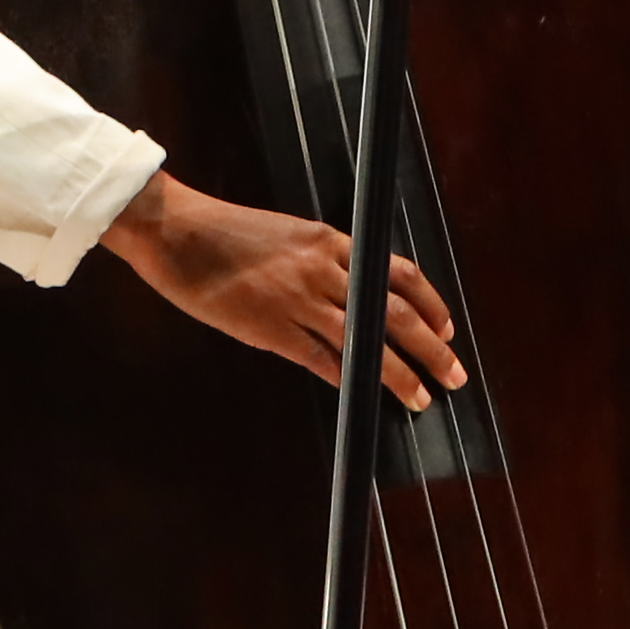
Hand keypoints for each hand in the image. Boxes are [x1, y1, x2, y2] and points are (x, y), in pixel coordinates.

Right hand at [104, 169, 464, 410]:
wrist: (176, 230)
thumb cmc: (223, 233)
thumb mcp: (285, 236)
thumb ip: (320, 262)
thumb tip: (346, 296)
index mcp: (329, 241)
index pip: (399, 273)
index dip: (431, 305)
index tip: (447, 330)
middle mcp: (323, 268)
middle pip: (396, 313)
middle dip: (432, 348)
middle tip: (454, 374)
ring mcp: (298, 299)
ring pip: (366, 341)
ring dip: (400, 375)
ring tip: (421, 398)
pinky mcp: (271, 326)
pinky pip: (321, 359)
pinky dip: (347, 379)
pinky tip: (362, 398)